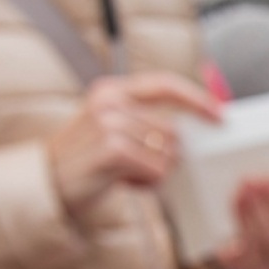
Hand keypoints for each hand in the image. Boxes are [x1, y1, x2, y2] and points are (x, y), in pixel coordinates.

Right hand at [48, 72, 219, 215]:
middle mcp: (110, 102)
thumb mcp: (114, 131)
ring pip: (167, 153)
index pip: (165, 84)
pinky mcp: (112, 149)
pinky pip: (156, 169)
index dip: (196, 99)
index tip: (220, 115)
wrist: (48, 184)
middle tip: (140, 168)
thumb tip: (192, 131)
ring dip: (155, 172)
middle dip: (166, 156)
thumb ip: (145, 122)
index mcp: (112, 91)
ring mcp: (109, 123)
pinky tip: (126, 182)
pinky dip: (148, 182)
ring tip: (128, 174)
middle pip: (172, 130)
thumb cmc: (88, 161)